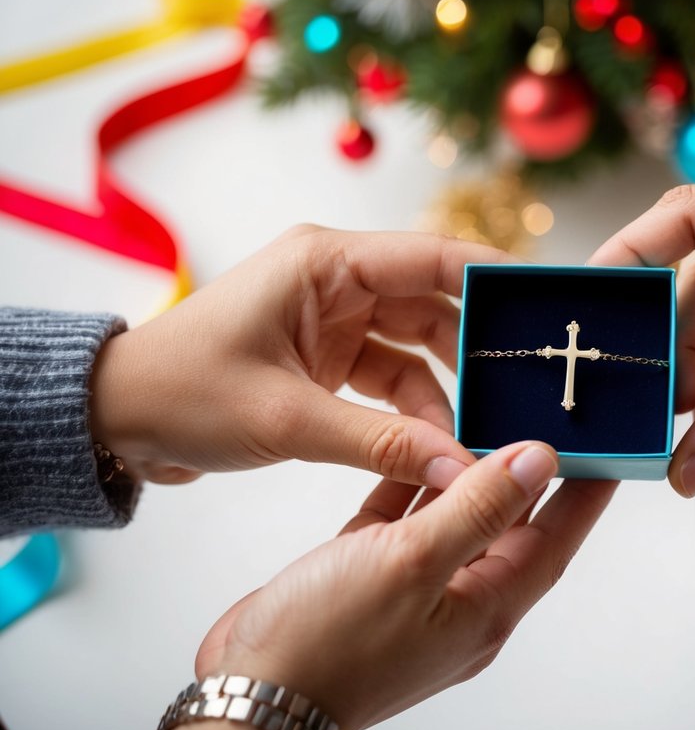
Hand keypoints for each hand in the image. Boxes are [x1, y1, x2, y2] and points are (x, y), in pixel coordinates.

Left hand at [88, 226, 511, 485]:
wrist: (114, 419)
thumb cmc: (183, 393)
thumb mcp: (287, 419)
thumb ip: (382, 442)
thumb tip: (462, 472)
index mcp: (326, 262)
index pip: (433, 257)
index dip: (495, 280)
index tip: (545, 309)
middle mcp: (336, 279)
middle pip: (433, 304)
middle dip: (475, 352)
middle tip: (521, 394)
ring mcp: (334, 318)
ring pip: (417, 345)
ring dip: (445, 391)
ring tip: (477, 437)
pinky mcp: (327, 356)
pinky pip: (391, 376)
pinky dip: (413, 410)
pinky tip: (435, 448)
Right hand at [188, 443, 616, 729]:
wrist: (246, 700)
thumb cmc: (326, 649)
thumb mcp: (414, 564)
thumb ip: (479, 509)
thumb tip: (538, 461)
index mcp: (485, 605)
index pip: (555, 538)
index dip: (584, 493)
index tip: (609, 450)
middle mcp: (456, 599)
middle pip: (509, 525)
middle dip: (528, 474)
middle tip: (547, 418)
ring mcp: (411, 591)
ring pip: (453, 518)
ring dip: (465, 473)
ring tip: (483, 418)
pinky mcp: (366, 578)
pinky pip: (403, 522)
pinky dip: (410, 486)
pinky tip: (411, 451)